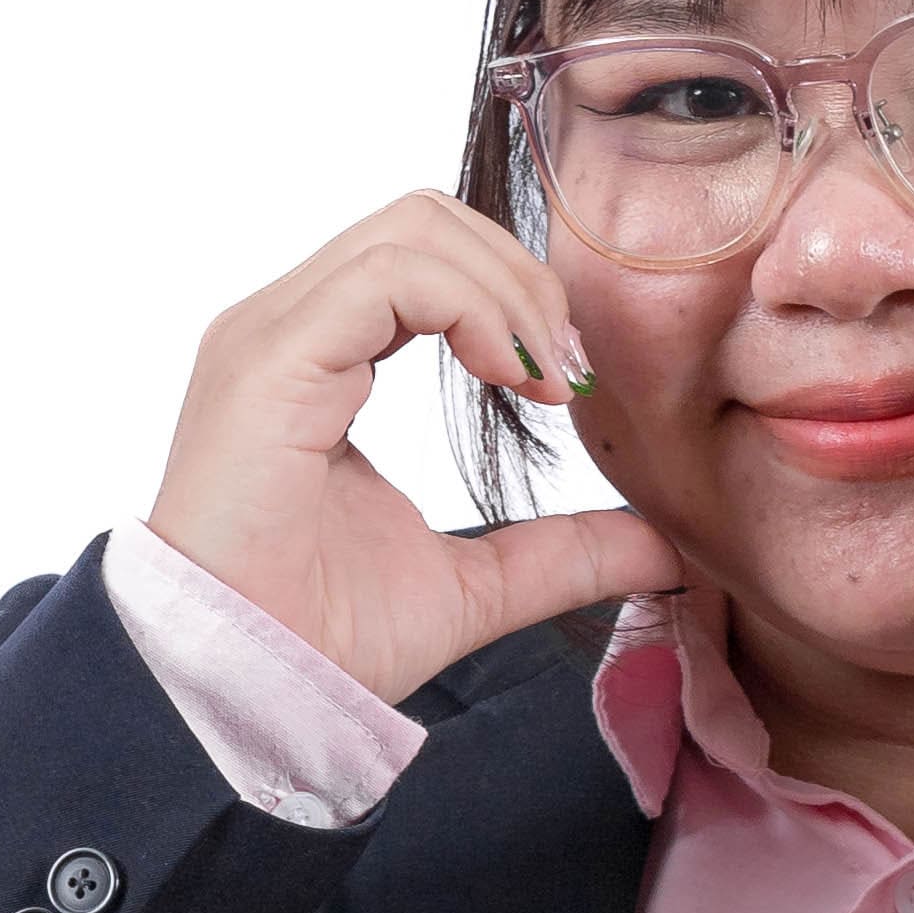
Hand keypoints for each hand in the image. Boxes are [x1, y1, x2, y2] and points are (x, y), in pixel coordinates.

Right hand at [149, 196, 654, 702]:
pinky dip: (469, 306)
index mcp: (319, 356)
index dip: (514, 295)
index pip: (426, 256)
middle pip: (427, 219)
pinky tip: (507, 374)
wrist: (250, 694)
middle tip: (565, 372)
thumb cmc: (324, 640)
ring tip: (539, 376)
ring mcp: (269, 335)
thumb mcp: (476, 583)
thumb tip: (663, 548)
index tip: (563, 383)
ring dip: (506, 289)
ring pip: (412, 228)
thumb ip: (561, 551)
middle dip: (521, 278)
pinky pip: (387, 274)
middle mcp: (286, 327)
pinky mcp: (268, 360)